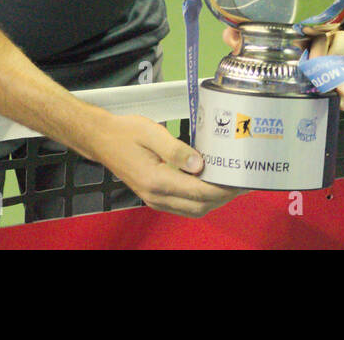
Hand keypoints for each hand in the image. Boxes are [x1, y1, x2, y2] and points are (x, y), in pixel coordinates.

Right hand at [92, 112, 245, 217]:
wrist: (101, 140)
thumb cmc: (126, 132)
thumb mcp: (152, 133)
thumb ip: (176, 150)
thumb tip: (200, 165)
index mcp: (156, 181)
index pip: (198, 192)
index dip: (222, 189)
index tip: (240, 180)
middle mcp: (156, 196)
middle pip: (199, 207)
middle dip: (223, 197)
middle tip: (242, 181)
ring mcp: (154, 200)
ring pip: (192, 210)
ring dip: (214, 201)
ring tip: (231, 183)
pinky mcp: (154, 197)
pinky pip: (183, 206)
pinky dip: (201, 199)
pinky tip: (211, 185)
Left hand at [223, 23, 343, 110]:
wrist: (290, 90)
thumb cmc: (276, 65)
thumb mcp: (259, 55)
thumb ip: (244, 43)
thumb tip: (230, 35)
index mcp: (307, 35)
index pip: (321, 29)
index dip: (319, 44)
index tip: (311, 62)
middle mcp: (327, 44)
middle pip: (342, 41)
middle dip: (335, 61)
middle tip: (325, 81)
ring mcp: (342, 60)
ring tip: (341, 95)